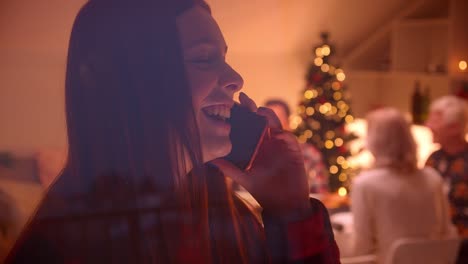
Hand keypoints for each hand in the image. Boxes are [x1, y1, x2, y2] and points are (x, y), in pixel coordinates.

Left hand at [211, 92, 309, 220]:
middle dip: (251, 107)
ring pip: (273, 122)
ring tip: (256, 109)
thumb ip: (228, 168)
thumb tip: (209, 160)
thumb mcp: (243, 178)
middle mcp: (267, 141)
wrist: (285, 203)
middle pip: (259, 119)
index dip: (240, 114)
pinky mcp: (293, 148)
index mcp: (255, 145)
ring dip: (266, 114)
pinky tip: (271, 127)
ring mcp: (280, 143)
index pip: (247, 125)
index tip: (229, 104)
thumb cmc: (264, 190)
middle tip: (241, 98)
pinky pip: (286, 135)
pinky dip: (279, 130)